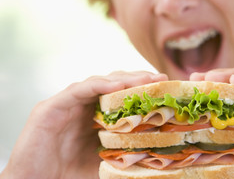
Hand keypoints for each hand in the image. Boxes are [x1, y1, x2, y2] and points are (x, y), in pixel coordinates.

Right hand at [0, 71, 167, 178]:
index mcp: (97, 115)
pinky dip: (100, 85)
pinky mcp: (52, 106)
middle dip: (138, 79)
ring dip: (124, 79)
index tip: (165, 88)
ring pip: (100, 82)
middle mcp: (84, 104)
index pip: (124, 95)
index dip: (144, 89)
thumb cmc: (70, 174)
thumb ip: (125, 151)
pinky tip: (119, 85)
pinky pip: (79, 90)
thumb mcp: (107, 160)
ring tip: (145, 80)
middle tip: (160, 79)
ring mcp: (68, 102)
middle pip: (115, 84)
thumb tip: (156, 154)